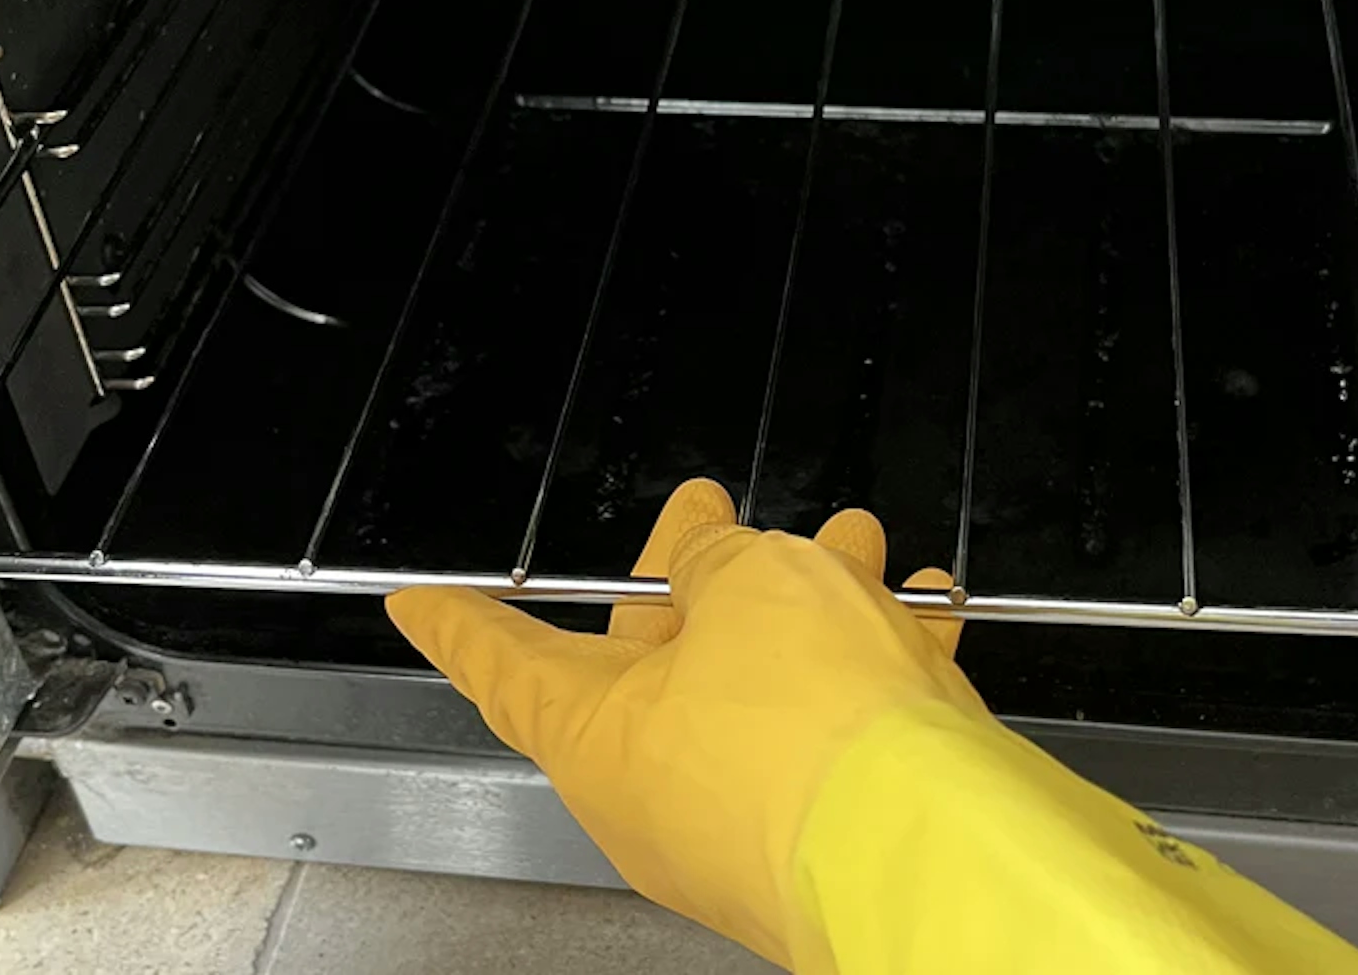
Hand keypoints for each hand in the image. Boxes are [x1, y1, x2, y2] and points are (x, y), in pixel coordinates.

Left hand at [385, 479, 973, 967]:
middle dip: (700, 573)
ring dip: (810, 603)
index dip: (461, 622)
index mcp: (599, 740)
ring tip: (849, 543)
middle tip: (706, 513)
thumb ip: (722, 563)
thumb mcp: (751, 587)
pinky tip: (920, 609)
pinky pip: (840, 730)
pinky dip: (875, 663)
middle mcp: (664, 797)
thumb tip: (722, 565)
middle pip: (661, 659)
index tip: (419, 605)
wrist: (939, 843)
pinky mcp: (834, 833)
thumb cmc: (816, 731)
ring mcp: (751, 824)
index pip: (503, 664)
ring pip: (765, 687)